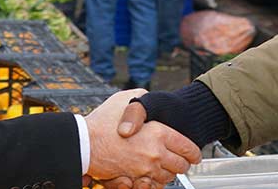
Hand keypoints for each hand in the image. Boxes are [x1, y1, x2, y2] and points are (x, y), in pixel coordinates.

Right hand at [85, 90, 200, 186]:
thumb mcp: (127, 99)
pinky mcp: (133, 179)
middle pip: (181, 166)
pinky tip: (151, 176)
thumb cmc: (101, 121)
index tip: (194, 155)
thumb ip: (144, 98)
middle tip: (182, 162)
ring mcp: (144, 169)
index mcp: (158, 132)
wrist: (83, 143)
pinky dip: (154, 183)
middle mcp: (155, 153)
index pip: (187, 148)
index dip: (193, 153)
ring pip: (168, 178)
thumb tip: (151, 99)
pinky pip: (153, 186)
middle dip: (183, 165)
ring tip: (165, 168)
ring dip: (168, 174)